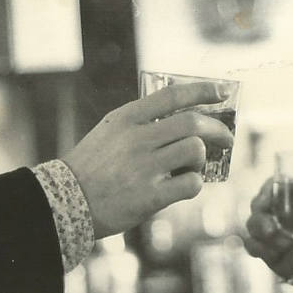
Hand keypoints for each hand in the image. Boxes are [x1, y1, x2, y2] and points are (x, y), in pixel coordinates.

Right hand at [63, 82, 234, 238]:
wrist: (65, 202)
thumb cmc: (91, 166)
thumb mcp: (109, 131)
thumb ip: (140, 121)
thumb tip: (183, 115)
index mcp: (126, 118)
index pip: (172, 96)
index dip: (202, 90)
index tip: (221, 92)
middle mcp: (136, 139)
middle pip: (192, 123)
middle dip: (218, 129)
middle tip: (227, 138)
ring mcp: (144, 168)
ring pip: (195, 151)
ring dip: (202, 158)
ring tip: (193, 166)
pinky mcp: (149, 197)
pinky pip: (191, 184)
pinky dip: (195, 184)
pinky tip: (185, 185)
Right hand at [243, 178, 292, 285]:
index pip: (276, 185)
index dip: (269, 188)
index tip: (270, 197)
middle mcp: (280, 212)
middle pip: (258, 204)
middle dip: (261, 215)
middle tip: (272, 229)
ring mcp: (272, 232)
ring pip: (252, 224)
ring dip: (262, 233)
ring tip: (285, 244)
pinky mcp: (268, 251)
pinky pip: (252, 245)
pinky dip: (259, 248)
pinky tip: (277, 253)